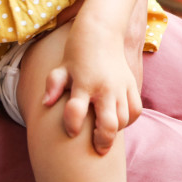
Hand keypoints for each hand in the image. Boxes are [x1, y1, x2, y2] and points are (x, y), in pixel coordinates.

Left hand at [42, 23, 141, 155]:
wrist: (101, 31)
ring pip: (124, 120)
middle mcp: (104, 88)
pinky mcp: (131, 85)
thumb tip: (46, 103)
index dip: (71, 125)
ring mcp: (120, 87)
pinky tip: (117, 120)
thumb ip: (53, 85)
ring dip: (115, 131)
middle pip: (109, 124)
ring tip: (104, 133)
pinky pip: (135, 110)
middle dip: (102, 141)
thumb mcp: (61, 68)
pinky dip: (128, 120)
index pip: (75, 112)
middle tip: (97, 150)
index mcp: (83, 84)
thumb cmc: (77, 53)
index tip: (71, 131)